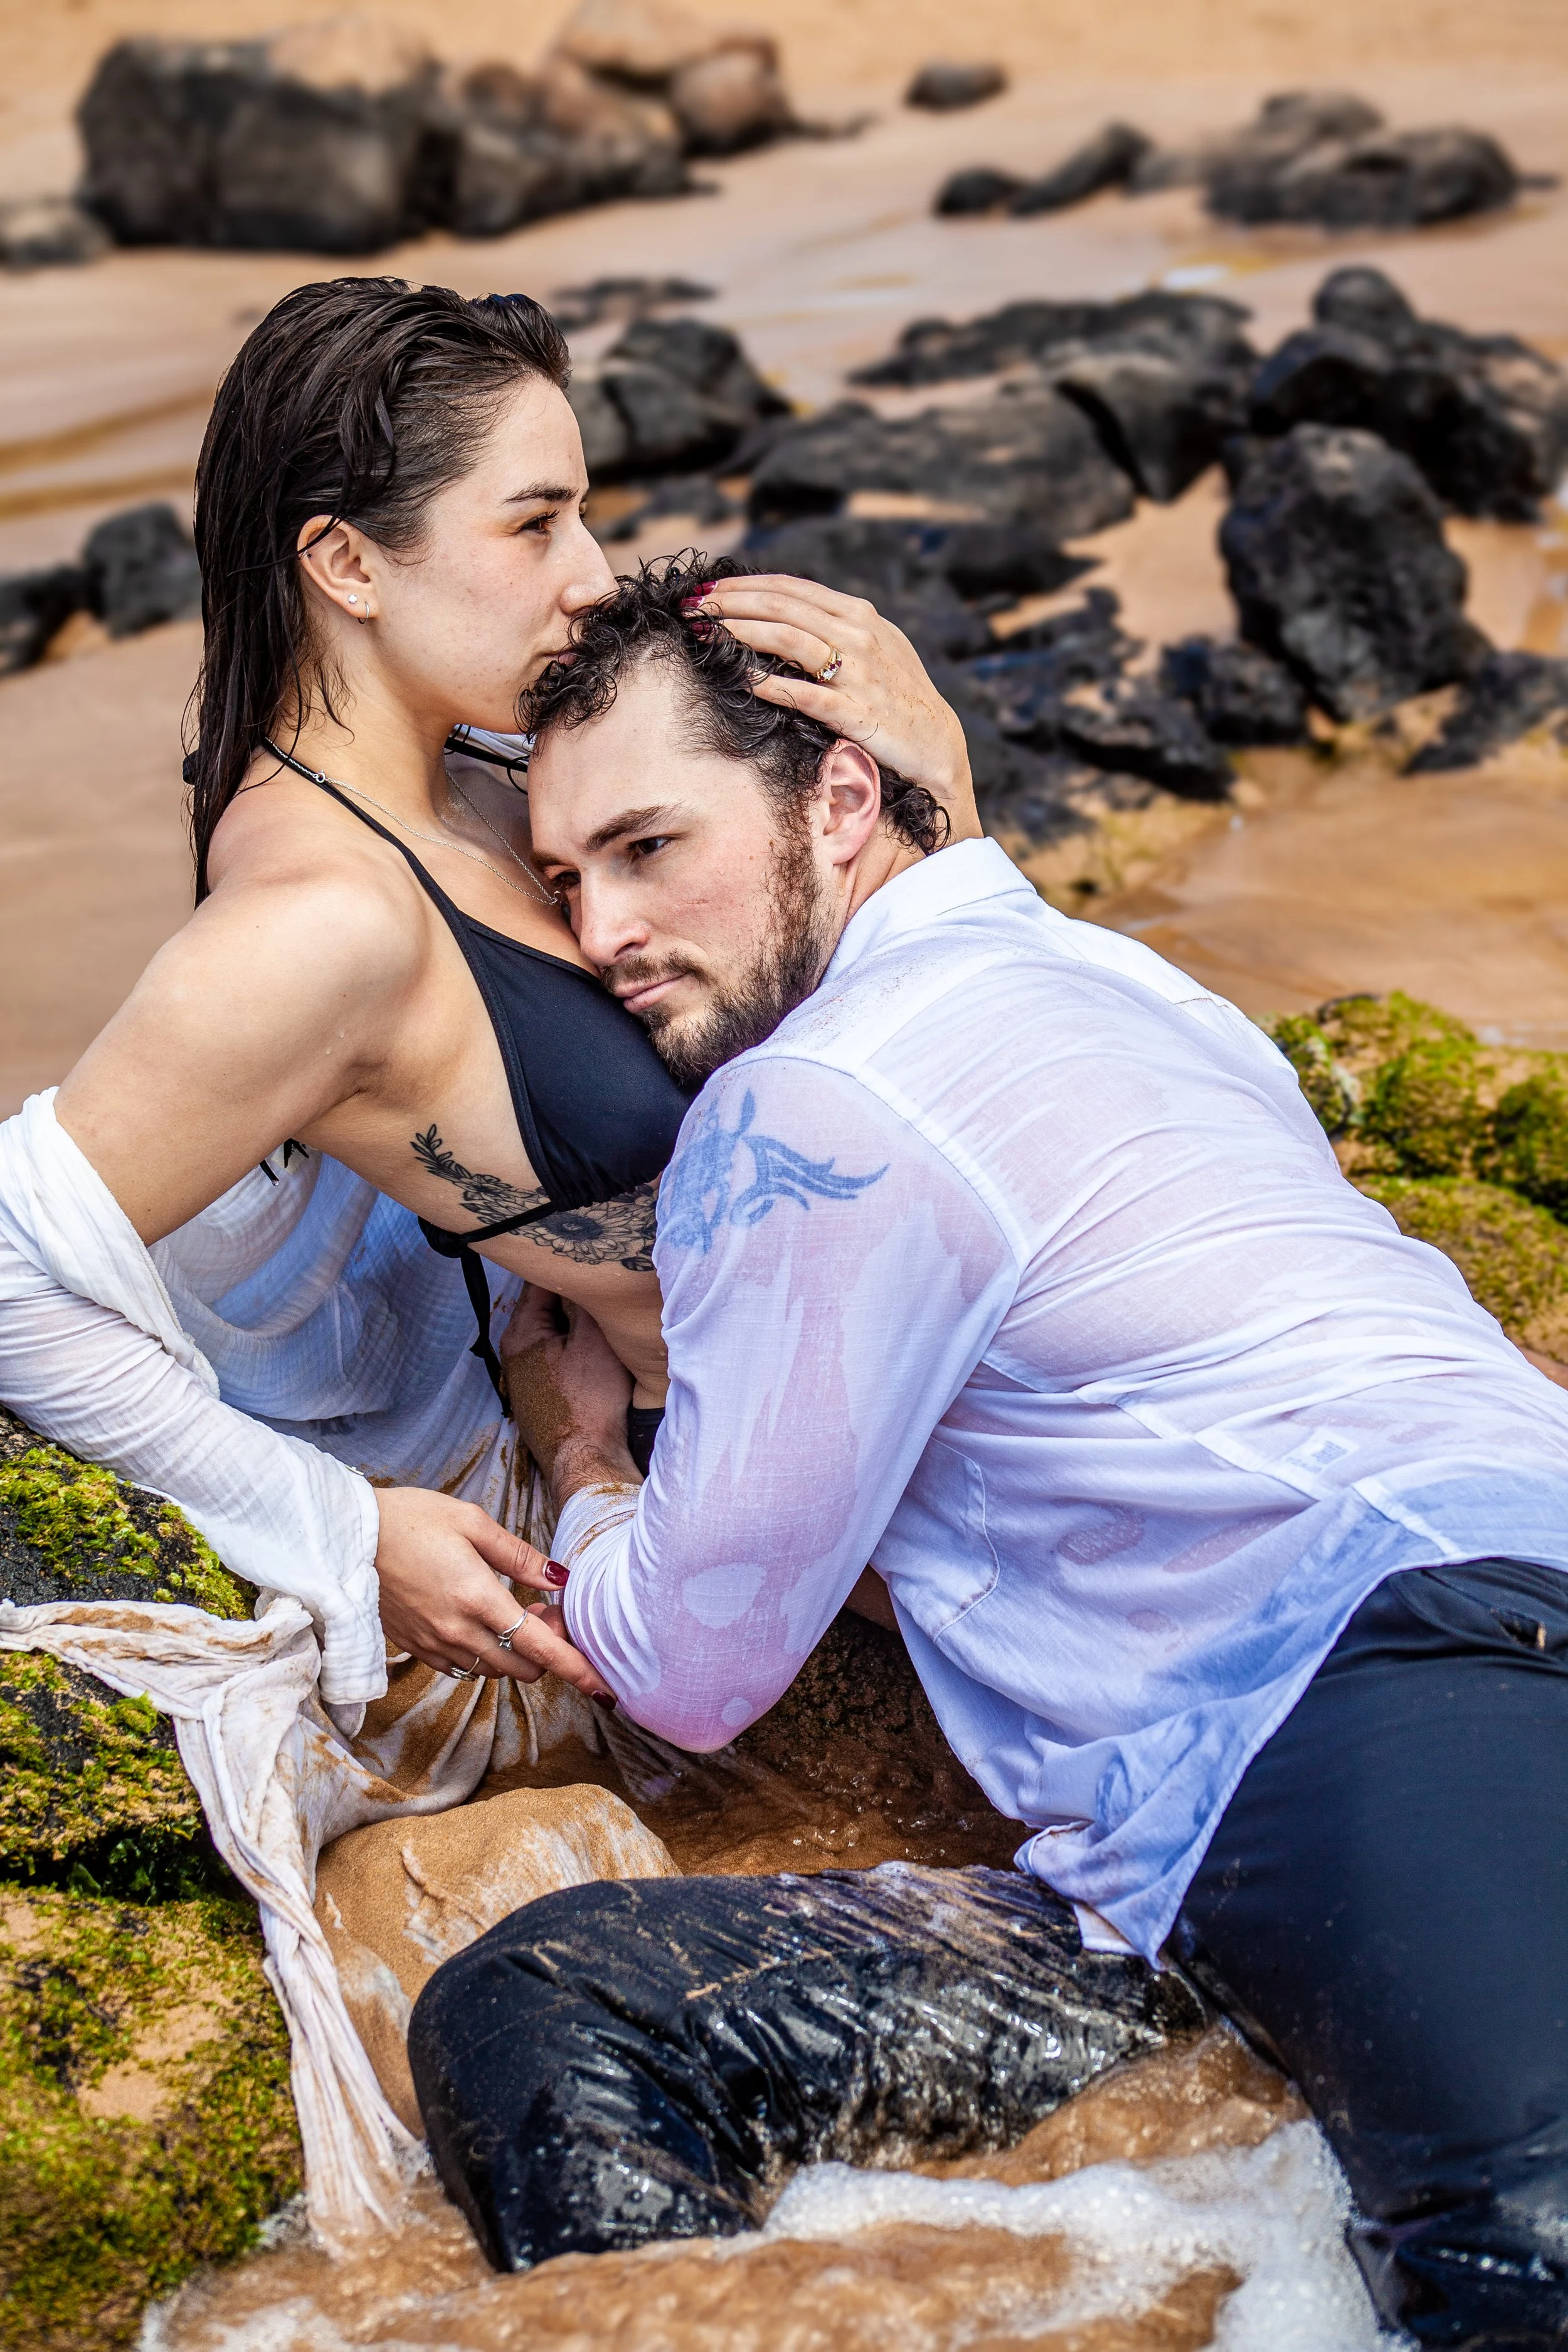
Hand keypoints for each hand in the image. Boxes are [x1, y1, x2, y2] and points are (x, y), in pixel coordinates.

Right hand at [373, 1484, 612, 1698]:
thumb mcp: (472, 1522)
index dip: (577, 1670)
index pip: (540, 1647)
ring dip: (516, 1654)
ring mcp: (435, 1644)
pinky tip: (483, 1625)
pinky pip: (464, 1669)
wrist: (347, 1538)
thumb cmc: (412, 1519)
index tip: (605, 1689)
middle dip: (547, 1651)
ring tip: (516, 1615)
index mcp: (477, 1597)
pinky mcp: (416, 1648)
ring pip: (494, 1671)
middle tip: (546, 1613)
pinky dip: (486, 1656)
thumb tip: (560, 1579)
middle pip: (522, 1668)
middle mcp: (458, 1630)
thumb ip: (520, 1556)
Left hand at [501, 1283, 636, 1499]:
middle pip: (549, 1305)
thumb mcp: (593, 1340)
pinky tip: (600, 1348)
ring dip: (579, 1322)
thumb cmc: (588, 1402)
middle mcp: (516, 1350)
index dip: (569, 1266)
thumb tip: (583, 1271)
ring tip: (607, 1314)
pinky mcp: (543, 1391)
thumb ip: (584, 1300)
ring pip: (557, 1330)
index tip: (594, 1258)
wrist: (585, 1461)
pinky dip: (578, 1345)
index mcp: (520, 1332)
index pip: (540, 1279)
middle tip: (606, 1284)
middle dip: (576, 1295)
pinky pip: (561, 1353)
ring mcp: (528, 1373)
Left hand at [690, 574, 981, 841]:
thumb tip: (785, 613)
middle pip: (783, 607)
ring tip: (707, 632)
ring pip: (789, 639)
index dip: (746, 585)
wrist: (936, 745)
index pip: (791, 589)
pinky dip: (771, 684)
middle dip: (733, 603)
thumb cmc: (899, 696)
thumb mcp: (875, 647)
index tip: (710, 589)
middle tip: (695, 606)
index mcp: (858, 615)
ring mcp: (857, 673)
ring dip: (742, 632)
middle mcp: (857, 635)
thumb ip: (836, 626)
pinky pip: (805, 694)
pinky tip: (741, 679)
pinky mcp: (855, 712)